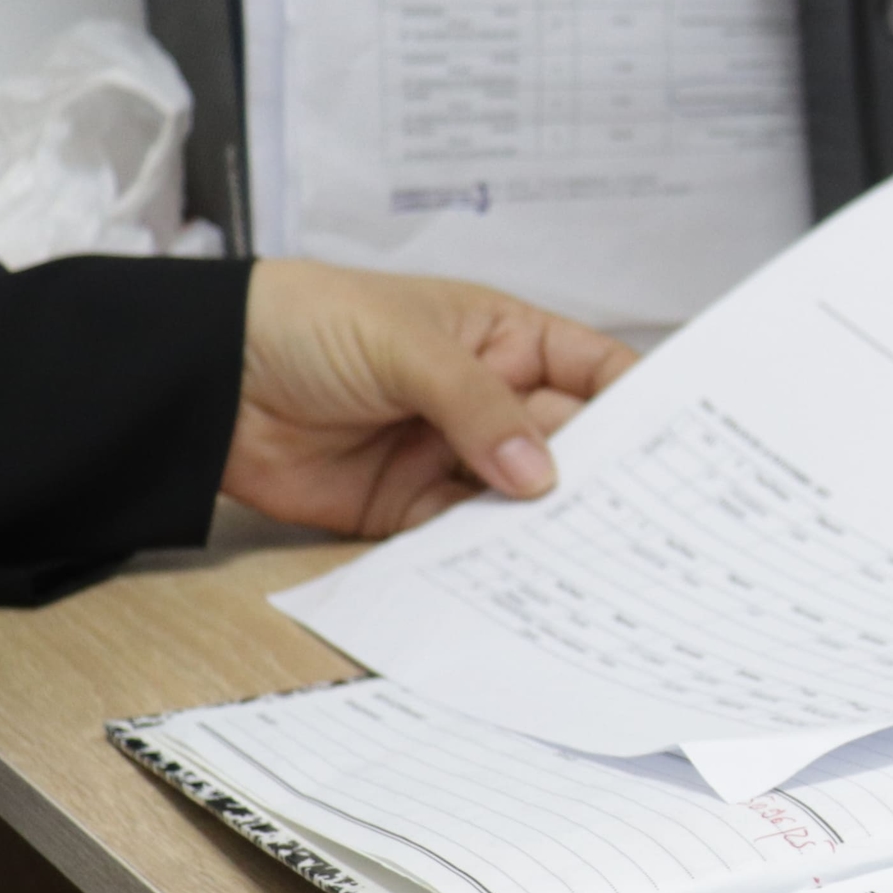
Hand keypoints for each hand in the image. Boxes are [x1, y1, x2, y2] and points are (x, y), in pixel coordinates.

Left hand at [226, 259, 635, 537]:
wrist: (208, 376)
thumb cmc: (306, 321)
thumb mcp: (406, 345)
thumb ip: (476, 407)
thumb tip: (539, 473)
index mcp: (505, 341)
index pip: (594, 374)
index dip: (641, 406)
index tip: (684, 447)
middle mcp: (489, 401)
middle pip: (569, 446)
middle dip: (603, 480)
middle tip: (644, 521)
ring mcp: (451, 456)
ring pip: (522, 500)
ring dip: (548, 526)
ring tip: (590, 557)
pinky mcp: (410, 509)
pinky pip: (464, 539)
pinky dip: (489, 557)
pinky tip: (517, 571)